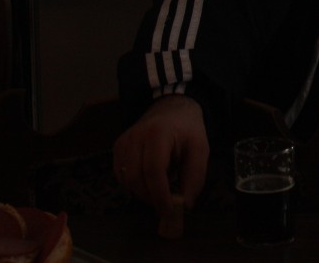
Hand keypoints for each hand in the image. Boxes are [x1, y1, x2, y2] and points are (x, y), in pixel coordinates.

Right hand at [112, 95, 208, 216]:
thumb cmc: (187, 128)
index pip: (153, 171)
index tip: (169, 210)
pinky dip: (133, 185)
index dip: (160, 194)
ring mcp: (123, 142)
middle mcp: (135, 137)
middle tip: (166, 205)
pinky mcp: (117, 147)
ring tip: (160, 191)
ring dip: (142, 192)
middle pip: (136, 178)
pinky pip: (120, 175)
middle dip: (151, 197)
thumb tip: (186, 204)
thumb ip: (195, 175)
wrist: (172, 107)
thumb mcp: (200, 148)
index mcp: (158, 134)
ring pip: (126, 179)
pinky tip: (148, 182)